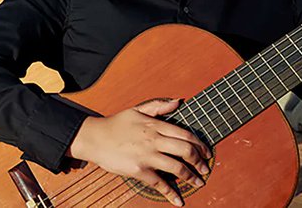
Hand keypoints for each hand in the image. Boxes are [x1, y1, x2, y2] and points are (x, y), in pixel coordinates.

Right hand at [69, 99, 211, 206]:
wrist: (94, 137)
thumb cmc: (115, 124)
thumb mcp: (136, 110)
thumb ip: (158, 106)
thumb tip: (178, 102)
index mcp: (154, 125)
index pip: (185, 134)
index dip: (200, 145)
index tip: (207, 152)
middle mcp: (153, 140)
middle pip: (186, 150)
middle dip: (200, 161)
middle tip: (206, 168)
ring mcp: (146, 156)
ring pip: (177, 168)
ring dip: (192, 177)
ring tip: (199, 182)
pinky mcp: (138, 170)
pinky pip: (159, 184)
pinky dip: (171, 193)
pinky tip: (178, 200)